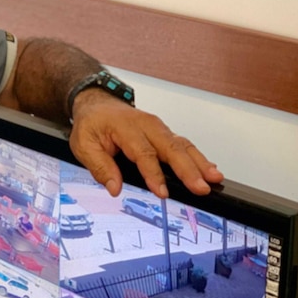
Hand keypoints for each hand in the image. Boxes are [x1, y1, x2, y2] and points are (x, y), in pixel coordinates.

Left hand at [68, 89, 223, 198]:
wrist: (97, 104)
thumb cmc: (92, 124)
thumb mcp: (84, 145)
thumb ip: (99, 167)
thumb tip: (114, 187)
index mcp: (126, 127)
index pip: (143, 153)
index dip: (154, 175)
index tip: (162, 193)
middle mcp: (147, 125)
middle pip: (171, 148)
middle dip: (188, 170)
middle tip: (201, 187)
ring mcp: (158, 128)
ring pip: (183, 145)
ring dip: (200, 163)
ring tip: (214, 179)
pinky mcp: (164, 133)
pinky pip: (184, 145)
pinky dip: (198, 157)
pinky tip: (210, 170)